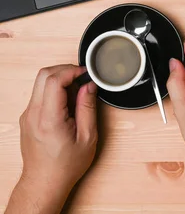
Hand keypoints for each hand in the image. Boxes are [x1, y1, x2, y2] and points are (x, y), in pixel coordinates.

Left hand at [7, 65, 97, 213]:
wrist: (44, 181)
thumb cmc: (66, 164)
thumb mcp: (88, 137)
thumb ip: (88, 108)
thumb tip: (89, 86)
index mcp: (49, 119)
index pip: (53, 80)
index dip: (72, 71)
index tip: (86, 73)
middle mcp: (33, 114)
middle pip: (44, 75)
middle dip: (65, 70)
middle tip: (83, 77)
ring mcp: (28, 114)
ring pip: (40, 82)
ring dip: (60, 80)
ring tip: (77, 93)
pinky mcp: (28, 116)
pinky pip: (40, 94)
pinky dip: (55, 90)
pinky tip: (69, 103)